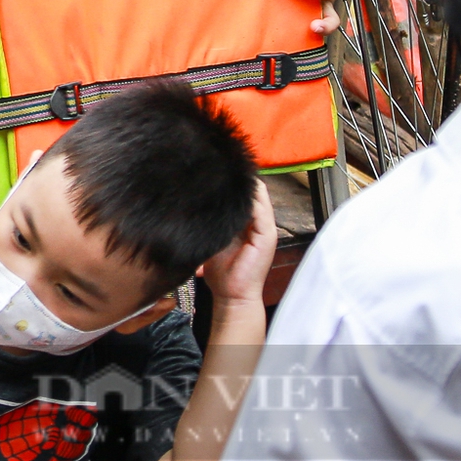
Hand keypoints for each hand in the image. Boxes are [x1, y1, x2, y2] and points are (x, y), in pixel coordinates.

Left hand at [197, 178, 276, 309]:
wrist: (231, 296)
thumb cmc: (221, 272)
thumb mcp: (213, 239)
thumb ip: (211, 221)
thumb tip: (194, 201)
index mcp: (248, 224)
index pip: (246, 194)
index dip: (232, 180)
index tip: (215, 167)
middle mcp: (259, 224)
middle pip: (254, 191)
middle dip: (237, 178)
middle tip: (218, 163)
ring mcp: (266, 230)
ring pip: (259, 197)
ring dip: (244, 185)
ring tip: (226, 171)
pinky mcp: (266, 237)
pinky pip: (261, 211)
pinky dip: (250, 199)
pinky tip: (236, 191)